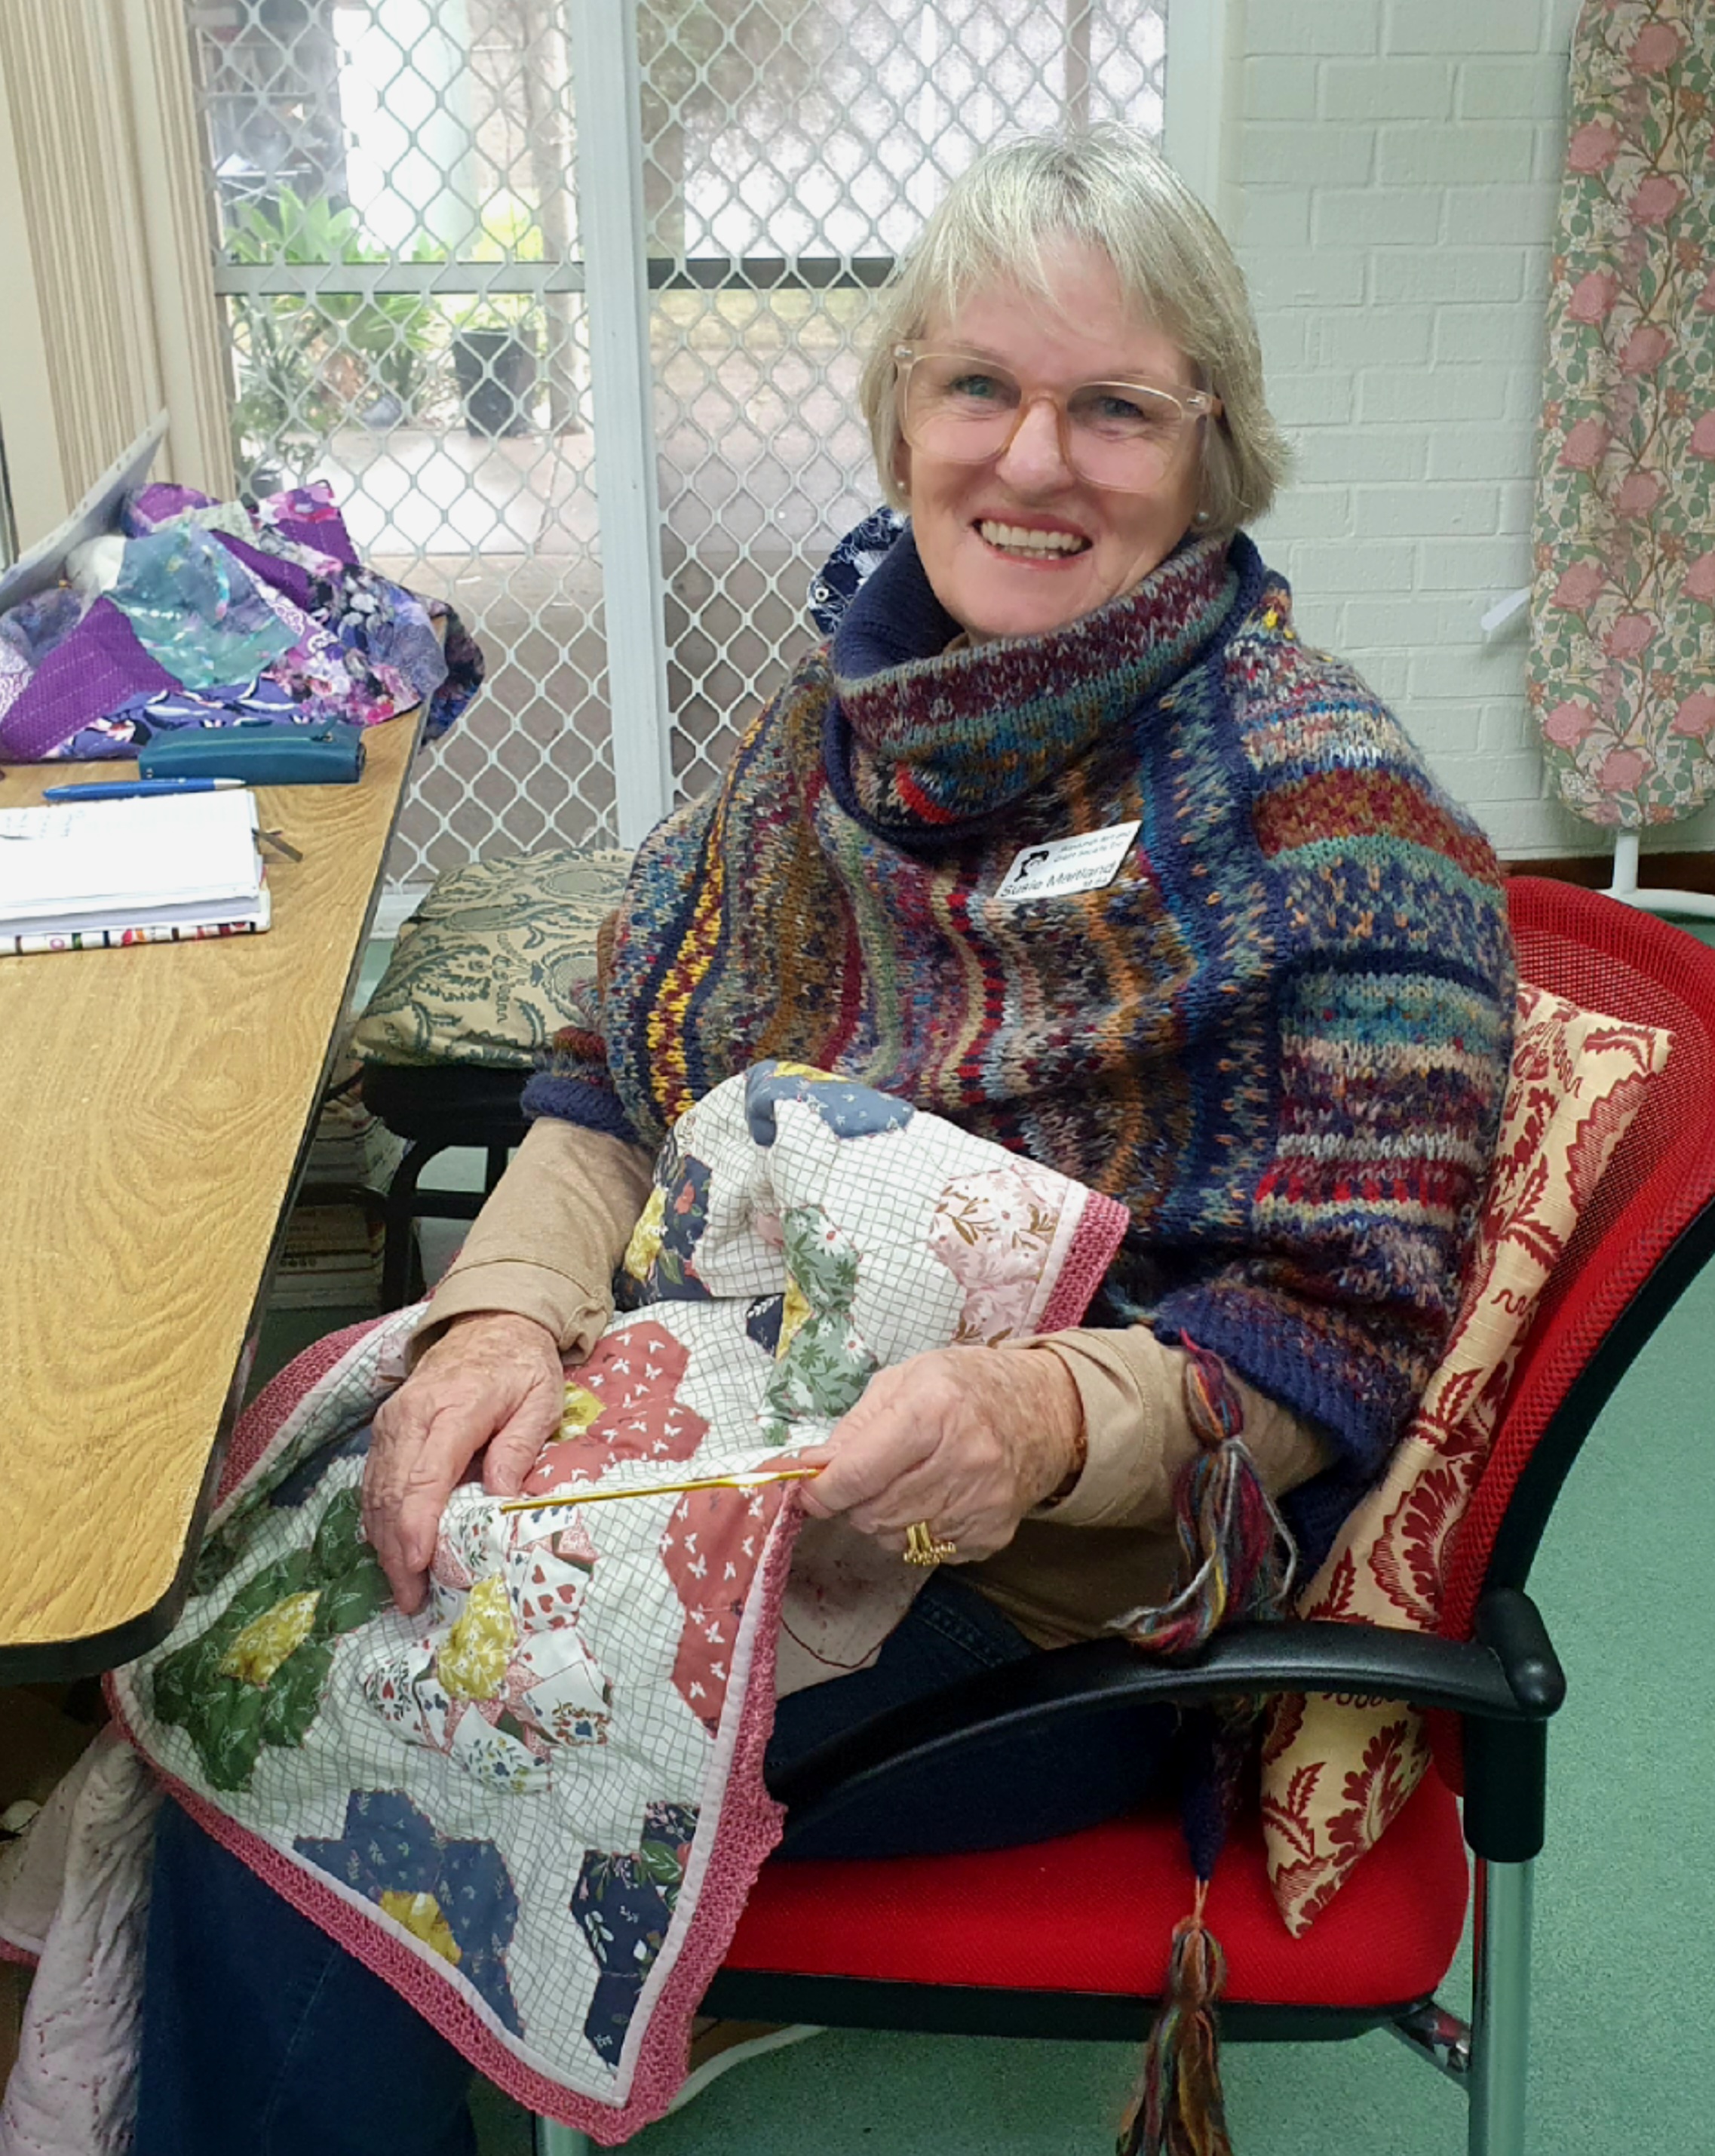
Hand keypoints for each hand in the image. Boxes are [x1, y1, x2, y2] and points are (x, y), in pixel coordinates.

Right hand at [362, 1311, 564, 1613]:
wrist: (490, 1323)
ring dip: (384, 1542)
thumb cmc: (521, 1364)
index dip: (417, 1525)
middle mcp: (411, 1415)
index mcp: (454, 1407)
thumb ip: (519, 1446)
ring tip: (403, 1588)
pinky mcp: (386, 1429)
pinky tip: (391, 1550)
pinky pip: (374, 1481)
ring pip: (376, 1491)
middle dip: (397, 1551)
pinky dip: (379, 1519)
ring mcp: (392, 1421)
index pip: (425, 1475)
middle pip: (393, 1492)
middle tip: (412, 1598)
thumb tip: (502, 1496)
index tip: (418, 1565)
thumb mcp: (540, 1399)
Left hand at [794, 1347, 1082, 1562]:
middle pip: (872, 1511)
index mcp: (935, 1410)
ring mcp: (982, 1503)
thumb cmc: (969, 1387)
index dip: (822, 1490)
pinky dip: (915, 1531)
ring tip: (901, 1483)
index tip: (806, 1491)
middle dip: (851, 1501)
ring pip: (894, 1538)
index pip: (859, 1472)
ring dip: (881, 1518)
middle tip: (861, 1479)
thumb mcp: (906, 1380)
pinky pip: (927, 1551)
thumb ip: (855, 1427)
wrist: (1047, 1413)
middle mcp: (963, 1459)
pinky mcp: (992, 1534)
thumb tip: (811, 1467)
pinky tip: (932, 1498)